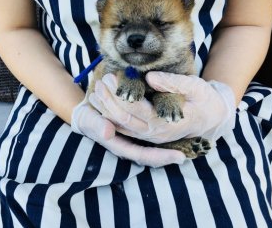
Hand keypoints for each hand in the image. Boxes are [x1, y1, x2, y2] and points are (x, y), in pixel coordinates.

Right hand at [71, 99, 185, 166]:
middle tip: (187, 155)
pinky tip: (174, 128)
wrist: (84, 113)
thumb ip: (96, 125)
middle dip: (167, 155)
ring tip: (187, 144)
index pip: (143, 155)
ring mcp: (133, 138)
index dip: (160, 157)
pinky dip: (162, 134)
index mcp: (119, 145)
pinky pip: (151, 134)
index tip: (179, 158)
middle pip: (151, 155)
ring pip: (152, 146)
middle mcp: (129, 144)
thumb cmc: (86, 117)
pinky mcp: (135, 130)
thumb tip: (108, 132)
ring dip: (166, 146)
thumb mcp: (88, 120)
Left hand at [89, 72, 235, 142]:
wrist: (212, 119)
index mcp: (164, 122)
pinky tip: (103, 103)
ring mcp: (148, 136)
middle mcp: (153, 133)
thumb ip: (174, 82)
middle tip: (100, 81)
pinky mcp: (146, 133)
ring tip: (96, 90)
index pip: (136, 109)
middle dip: (109, 100)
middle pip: (123, 119)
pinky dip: (111, 115)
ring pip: (121, 125)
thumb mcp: (196, 87)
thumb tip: (150, 77)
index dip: (121, 94)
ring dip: (106, 109)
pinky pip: (124, 127)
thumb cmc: (205, 100)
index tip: (110, 77)